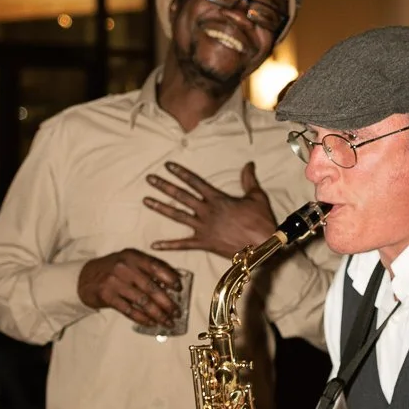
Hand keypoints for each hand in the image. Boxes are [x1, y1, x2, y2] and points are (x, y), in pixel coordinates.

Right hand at [77, 249, 183, 324]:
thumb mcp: (128, 261)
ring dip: (157, 314)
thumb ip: (146, 268)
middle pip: (151, 287)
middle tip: (177, 312)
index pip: (155, 266)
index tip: (179, 289)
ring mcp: (114, 281)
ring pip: (142, 301)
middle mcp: (124, 267)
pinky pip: (129, 310)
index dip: (170, 278)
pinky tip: (151, 323)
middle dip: (167, 302)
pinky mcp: (107, 296)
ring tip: (167, 322)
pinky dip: (142, 318)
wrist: (85, 277)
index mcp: (132, 256)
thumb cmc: (112, 269)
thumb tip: (172, 282)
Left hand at [144, 161, 276, 258]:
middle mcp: (206, 211)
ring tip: (146, 201)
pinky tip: (153, 245)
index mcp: (217, 198)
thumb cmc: (261, 220)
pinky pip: (183, 244)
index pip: (195, 181)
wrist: (263, 244)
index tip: (167, 165)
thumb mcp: (256, 196)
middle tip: (149, 179)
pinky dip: (168, 245)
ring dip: (161, 207)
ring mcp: (203, 227)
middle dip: (164, 186)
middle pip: (181, 196)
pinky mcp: (204, 243)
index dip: (181, 172)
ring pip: (177, 216)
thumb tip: (249, 163)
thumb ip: (249, 179)